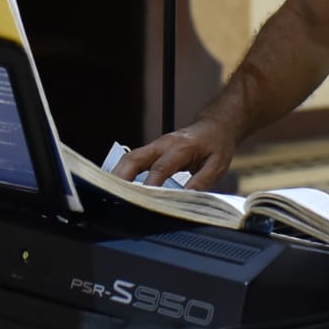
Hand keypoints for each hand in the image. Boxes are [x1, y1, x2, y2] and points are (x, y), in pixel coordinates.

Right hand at [110, 118, 235, 189]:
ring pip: (129, 159)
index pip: (160, 168)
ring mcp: (154, 146)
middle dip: (121, 178)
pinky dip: (123, 174)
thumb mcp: (217, 164)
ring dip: (117, 176)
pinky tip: (118, 189)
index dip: (150, 186)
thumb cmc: (217, 145)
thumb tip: (187, 199)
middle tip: (113, 198)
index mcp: (180, 147)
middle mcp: (162, 144)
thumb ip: (202, 181)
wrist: (214, 126)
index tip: (142, 202)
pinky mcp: (151, 151)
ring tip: (110, 196)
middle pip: (134, 159)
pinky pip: (133, 161)